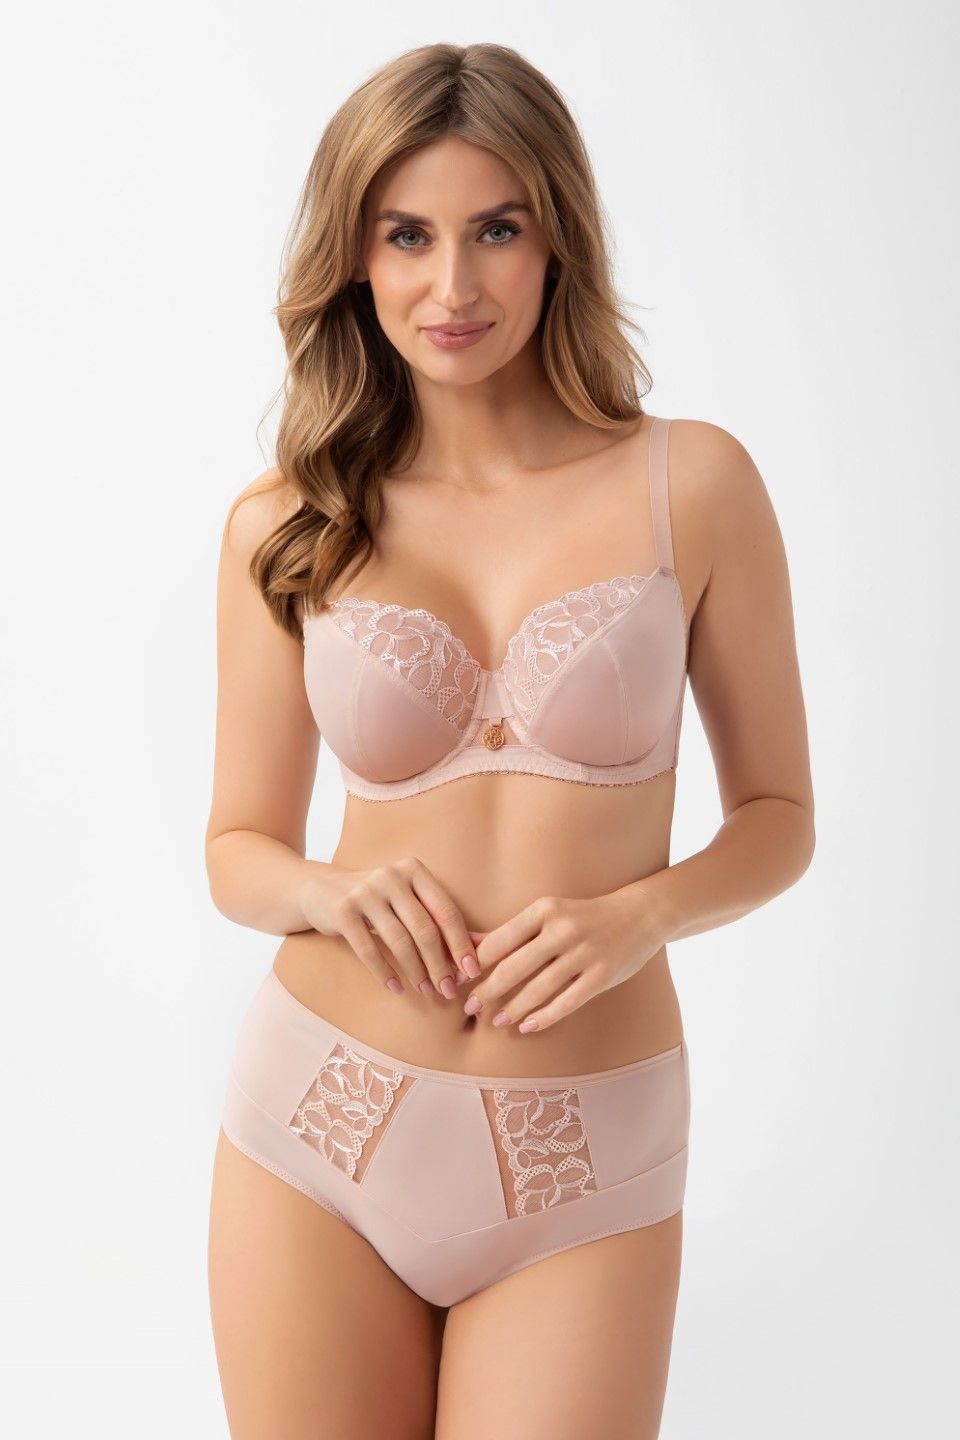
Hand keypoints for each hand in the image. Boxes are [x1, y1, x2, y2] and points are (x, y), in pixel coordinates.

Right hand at [299, 858, 479, 999]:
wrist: (321, 890)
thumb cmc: (377, 901)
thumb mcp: (408, 901)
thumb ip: (439, 919)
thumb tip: (481, 945)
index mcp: (414, 870)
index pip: (445, 910)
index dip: (461, 944)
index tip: (471, 972)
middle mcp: (391, 876)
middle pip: (425, 929)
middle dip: (440, 964)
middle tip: (448, 991)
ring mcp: (365, 892)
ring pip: (400, 942)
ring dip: (417, 972)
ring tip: (427, 992)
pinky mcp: (343, 911)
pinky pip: (369, 949)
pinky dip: (385, 973)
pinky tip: (396, 988)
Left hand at [461, 888, 663, 1033]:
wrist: (640, 914)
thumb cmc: (583, 916)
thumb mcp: (547, 913)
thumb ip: (510, 931)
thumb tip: (469, 943)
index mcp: (544, 910)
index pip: (499, 941)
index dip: (475, 964)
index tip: (458, 981)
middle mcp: (563, 930)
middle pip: (514, 967)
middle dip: (487, 991)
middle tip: (469, 1008)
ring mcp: (584, 954)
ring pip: (538, 989)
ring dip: (513, 1008)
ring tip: (495, 1021)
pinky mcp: (602, 975)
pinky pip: (566, 1002)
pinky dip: (543, 1017)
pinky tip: (527, 1026)